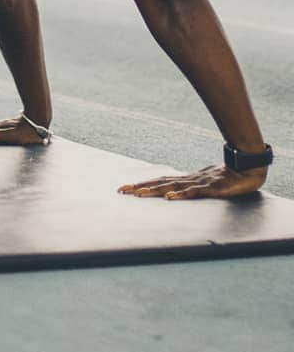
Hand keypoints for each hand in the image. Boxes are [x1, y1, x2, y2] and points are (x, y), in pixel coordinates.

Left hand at [118, 164, 266, 199]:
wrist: (244, 170)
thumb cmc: (224, 178)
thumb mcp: (203, 184)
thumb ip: (191, 188)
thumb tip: (176, 192)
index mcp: (184, 180)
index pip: (158, 181)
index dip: (142, 184)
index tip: (125, 187)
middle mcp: (186, 180)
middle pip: (159, 182)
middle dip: (140, 186)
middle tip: (122, 190)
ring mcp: (197, 183)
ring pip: (171, 186)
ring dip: (153, 190)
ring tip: (138, 193)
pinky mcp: (209, 188)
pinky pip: (193, 192)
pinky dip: (180, 194)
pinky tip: (169, 197)